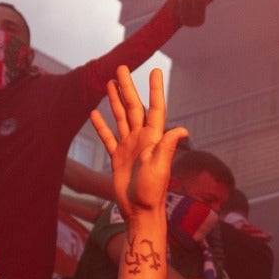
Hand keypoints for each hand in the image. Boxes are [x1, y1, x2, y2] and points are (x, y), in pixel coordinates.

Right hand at [91, 66, 187, 221]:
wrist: (140, 211)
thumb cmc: (152, 192)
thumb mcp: (160, 168)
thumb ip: (167, 147)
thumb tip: (184, 130)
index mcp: (153, 138)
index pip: (156, 108)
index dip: (155, 89)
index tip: (155, 71)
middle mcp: (141, 138)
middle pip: (133, 107)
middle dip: (127, 87)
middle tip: (121, 67)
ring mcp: (128, 146)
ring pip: (121, 117)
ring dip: (115, 100)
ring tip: (109, 82)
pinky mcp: (117, 157)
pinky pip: (108, 137)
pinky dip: (101, 125)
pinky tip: (94, 113)